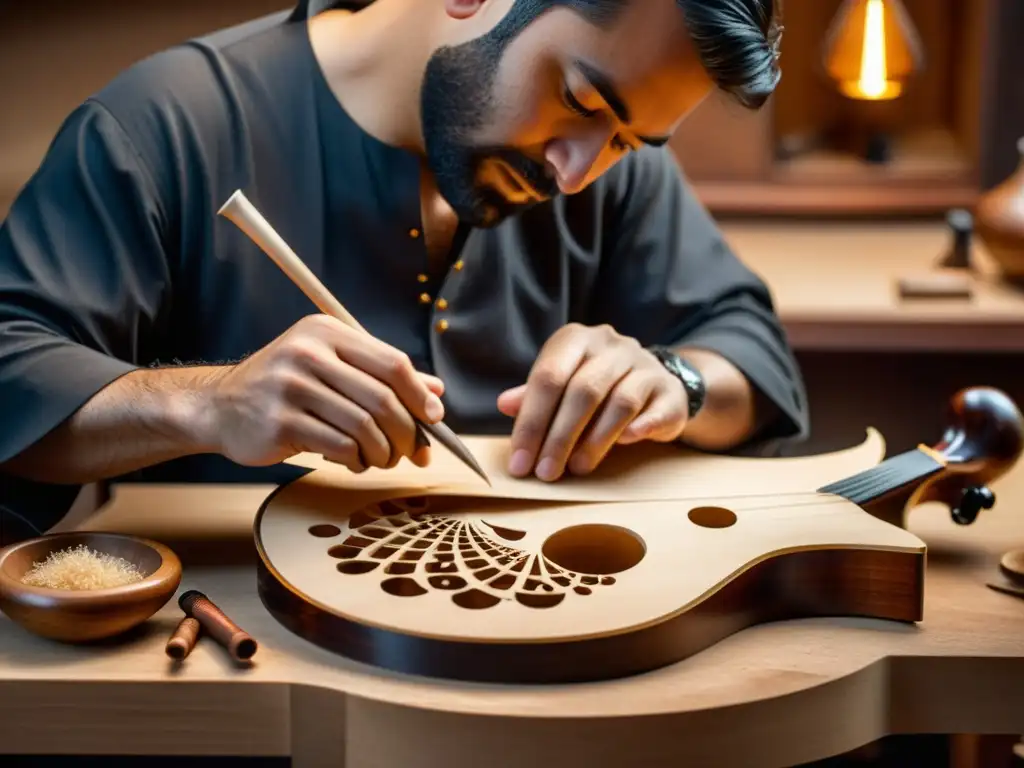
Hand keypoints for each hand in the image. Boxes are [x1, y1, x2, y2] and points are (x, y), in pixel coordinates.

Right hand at [199, 314, 444, 471]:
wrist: (220, 407)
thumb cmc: (284, 387)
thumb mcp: (331, 367)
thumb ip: (381, 375)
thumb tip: (435, 391)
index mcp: (327, 333)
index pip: (392, 363)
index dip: (420, 394)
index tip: (435, 418)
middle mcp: (309, 353)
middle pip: (383, 398)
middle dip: (407, 432)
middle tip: (413, 452)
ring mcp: (291, 387)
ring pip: (364, 427)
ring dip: (383, 451)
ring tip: (382, 458)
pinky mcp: (280, 422)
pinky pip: (340, 447)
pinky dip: (358, 460)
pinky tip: (355, 461)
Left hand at [496, 323, 688, 480]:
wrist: (654, 381)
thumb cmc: (596, 386)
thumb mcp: (561, 384)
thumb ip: (534, 395)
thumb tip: (504, 404)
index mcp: (577, 339)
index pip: (548, 377)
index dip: (531, 422)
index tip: (520, 461)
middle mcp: (612, 345)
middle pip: (582, 391)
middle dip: (560, 437)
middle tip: (546, 472)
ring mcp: (644, 365)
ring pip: (619, 402)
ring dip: (595, 441)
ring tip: (577, 468)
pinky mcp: (670, 389)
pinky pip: (654, 411)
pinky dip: (638, 429)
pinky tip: (624, 445)